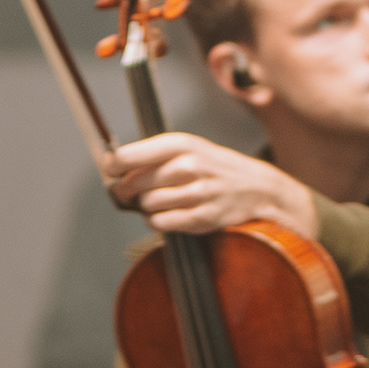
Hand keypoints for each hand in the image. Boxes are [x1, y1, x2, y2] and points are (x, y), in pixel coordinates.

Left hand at [100, 131, 319, 240]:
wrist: (258, 187)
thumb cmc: (215, 167)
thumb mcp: (189, 148)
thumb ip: (151, 155)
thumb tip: (110, 166)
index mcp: (181, 144)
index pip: (128, 156)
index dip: (114, 167)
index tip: (113, 171)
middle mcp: (188, 166)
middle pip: (133, 184)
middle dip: (128, 191)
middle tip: (131, 193)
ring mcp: (197, 193)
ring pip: (147, 205)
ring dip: (147, 207)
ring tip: (161, 201)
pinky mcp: (202, 218)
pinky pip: (161, 223)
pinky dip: (159, 222)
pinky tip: (168, 214)